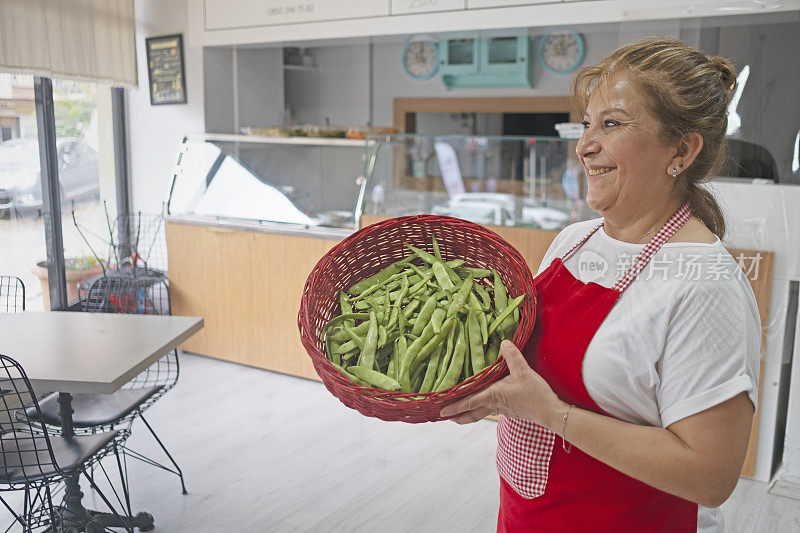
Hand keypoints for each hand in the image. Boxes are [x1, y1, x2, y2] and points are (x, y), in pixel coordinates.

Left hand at [440, 340, 566, 427]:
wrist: (551, 412)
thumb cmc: (536, 394)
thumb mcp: (524, 371)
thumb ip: (512, 356)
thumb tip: (503, 342)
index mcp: (493, 395)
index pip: (469, 402)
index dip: (454, 406)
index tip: (441, 411)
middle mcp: (494, 404)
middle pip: (471, 414)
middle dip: (457, 416)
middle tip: (445, 417)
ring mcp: (502, 409)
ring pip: (480, 413)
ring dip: (468, 414)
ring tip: (459, 414)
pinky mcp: (510, 410)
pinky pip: (491, 410)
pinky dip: (482, 409)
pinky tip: (484, 403)